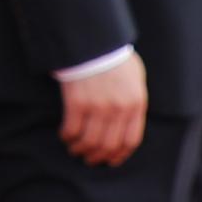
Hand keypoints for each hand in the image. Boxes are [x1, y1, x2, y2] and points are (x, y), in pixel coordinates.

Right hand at [57, 50, 148, 164]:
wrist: (94, 41)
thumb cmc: (115, 58)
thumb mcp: (136, 78)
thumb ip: (135, 101)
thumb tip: (130, 123)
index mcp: (136, 103)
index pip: (131, 141)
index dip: (119, 155)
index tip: (110, 160)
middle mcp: (119, 109)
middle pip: (109, 145)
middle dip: (97, 156)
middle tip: (89, 159)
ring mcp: (98, 106)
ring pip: (89, 141)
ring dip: (80, 149)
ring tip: (75, 149)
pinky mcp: (77, 102)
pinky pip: (72, 130)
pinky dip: (67, 137)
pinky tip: (65, 135)